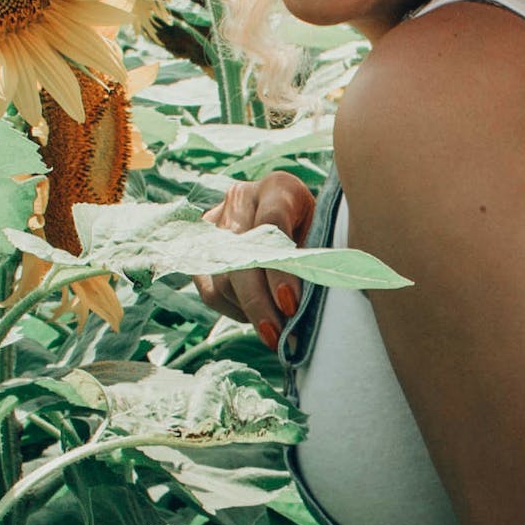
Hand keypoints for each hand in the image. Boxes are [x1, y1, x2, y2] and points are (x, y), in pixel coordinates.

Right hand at [193, 171, 314, 345]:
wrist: (291, 214)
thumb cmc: (316, 229)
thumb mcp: (323, 235)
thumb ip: (312, 262)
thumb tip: (300, 310)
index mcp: (278, 188)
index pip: (272, 226)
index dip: (279, 270)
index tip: (291, 305)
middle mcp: (241, 198)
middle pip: (241, 256)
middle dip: (259, 303)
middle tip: (277, 336)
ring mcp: (216, 220)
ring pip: (223, 276)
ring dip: (247, 311)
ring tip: (273, 333)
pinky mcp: (201, 245)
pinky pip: (209, 288)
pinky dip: (231, 309)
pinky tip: (253, 317)